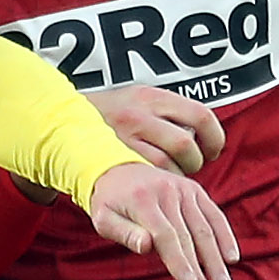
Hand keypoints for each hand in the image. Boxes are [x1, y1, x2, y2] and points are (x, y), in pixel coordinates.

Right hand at [85, 83, 224, 174]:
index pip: (200, 115)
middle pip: (185, 144)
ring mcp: (125, 139)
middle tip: (193, 164)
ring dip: (178, 175)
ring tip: (172, 173)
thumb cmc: (111, 115)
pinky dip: (159, 182)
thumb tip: (203, 131)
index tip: (213, 149)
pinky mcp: (115, 160)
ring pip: (168, 165)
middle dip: (196, 161)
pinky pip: (148, 178)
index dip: (214, 137)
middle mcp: (139, 115)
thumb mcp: (139, 99)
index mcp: (152, 96)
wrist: (64, 122)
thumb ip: (169, 112)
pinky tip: (157, 181)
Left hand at [86, 161, 239, 279]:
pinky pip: (214, 215)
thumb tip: (146, 247)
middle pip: (188, 235)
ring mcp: (184, 189)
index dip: (179, 260)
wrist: (118, 169)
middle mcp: (167, 191)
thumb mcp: (103, 218)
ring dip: (216, 258)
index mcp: (143, 200)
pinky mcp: (195, 190)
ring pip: (205, 228)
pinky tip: (232, 258)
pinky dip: (225, 236)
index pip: (166, 235)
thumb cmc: (109, 202)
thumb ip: (124, 233)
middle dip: (200, 267)